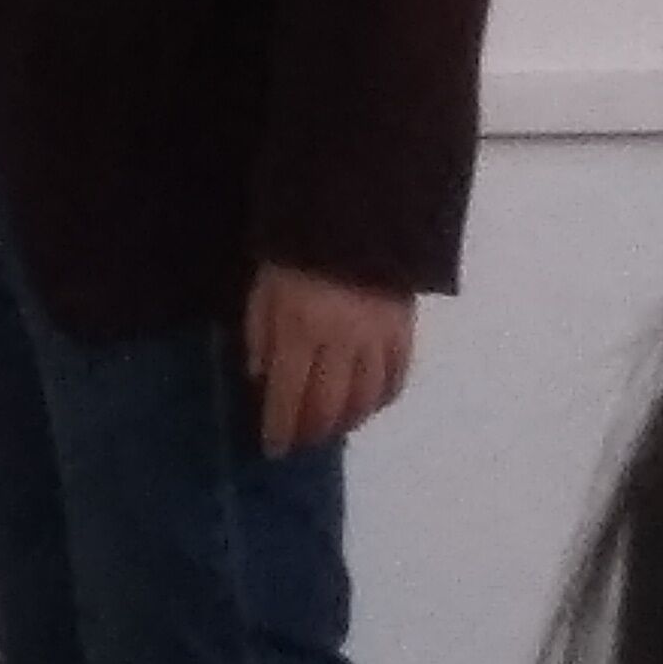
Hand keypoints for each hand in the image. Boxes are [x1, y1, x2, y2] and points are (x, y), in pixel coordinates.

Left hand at [242, 262, 416, 454]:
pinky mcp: (404, 330)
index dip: (280, 427)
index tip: (272, 449)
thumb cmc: (294, 249)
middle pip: (329, 405)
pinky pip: (396, 378)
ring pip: (366, 399)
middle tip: (301, 442)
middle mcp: (341, 342)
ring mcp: (377, 339)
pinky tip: (368, 405)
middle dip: (312, 431)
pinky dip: (381, 400)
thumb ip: (260, 333)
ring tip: (332, 428)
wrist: (352, 213)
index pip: (289, 395)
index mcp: (300, 330)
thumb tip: (260, 379)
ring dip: (347, 421)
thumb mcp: (264, 286)